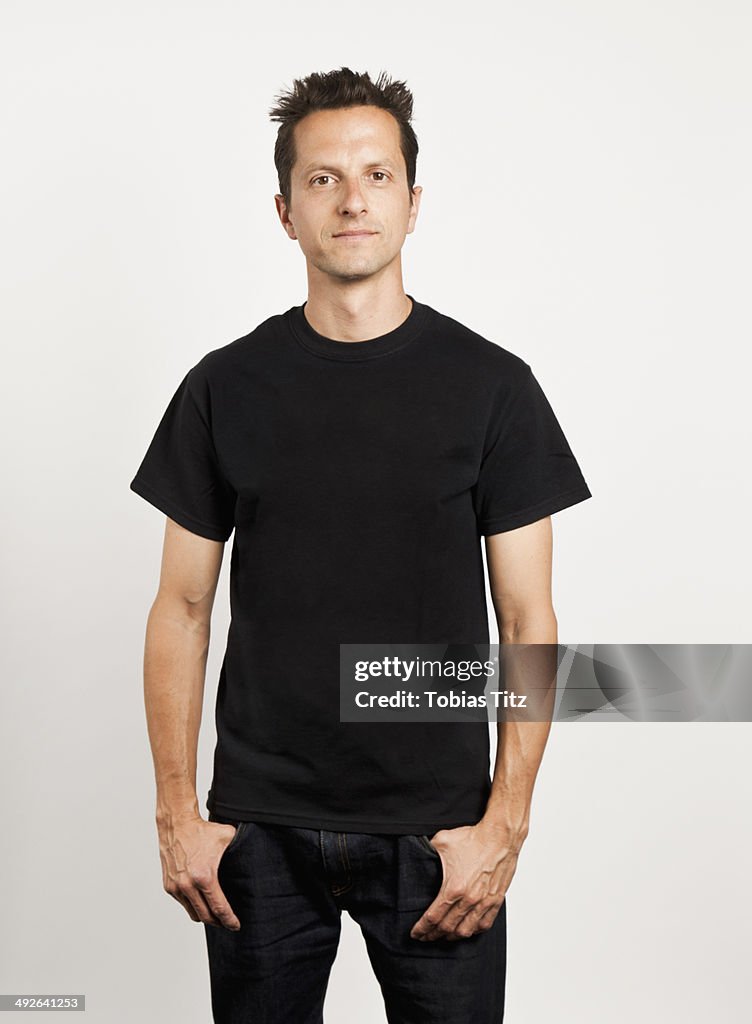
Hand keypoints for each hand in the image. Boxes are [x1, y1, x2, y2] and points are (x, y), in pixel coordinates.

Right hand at [157, 815, 241, 929]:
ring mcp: (176, 887)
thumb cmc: (202, 830)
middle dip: (218, 923)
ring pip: (192, 913)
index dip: (229, 920)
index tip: (236, 926)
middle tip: (228, 923)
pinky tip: (201, 902)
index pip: (219, 908)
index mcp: (204, 877)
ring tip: (215, 915)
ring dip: (204, 917)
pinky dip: (192, 906)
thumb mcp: (228, 837)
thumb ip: (241, 849)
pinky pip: (183, 903)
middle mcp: (188, 886)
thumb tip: (254, 856)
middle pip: (205, 917)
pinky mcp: (168, 886)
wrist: (177, 824)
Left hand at [409, 820, 521, 941]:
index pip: (433, 917)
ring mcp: (484, 902)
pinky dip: (473, 931)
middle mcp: (469, 899)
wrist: (500, 837)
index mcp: (454, 888)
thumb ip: (427, 852)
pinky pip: (484, 924)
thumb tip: (418, 856)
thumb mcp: (442, 842)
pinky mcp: (495, 901)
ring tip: (443, 936)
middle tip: (425, 937)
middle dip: (433, 935)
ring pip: (465, 931)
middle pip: (447, 928)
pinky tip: (466, 930)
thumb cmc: (474, 838)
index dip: (422, 928)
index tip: (415, 933)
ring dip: (452, 937)